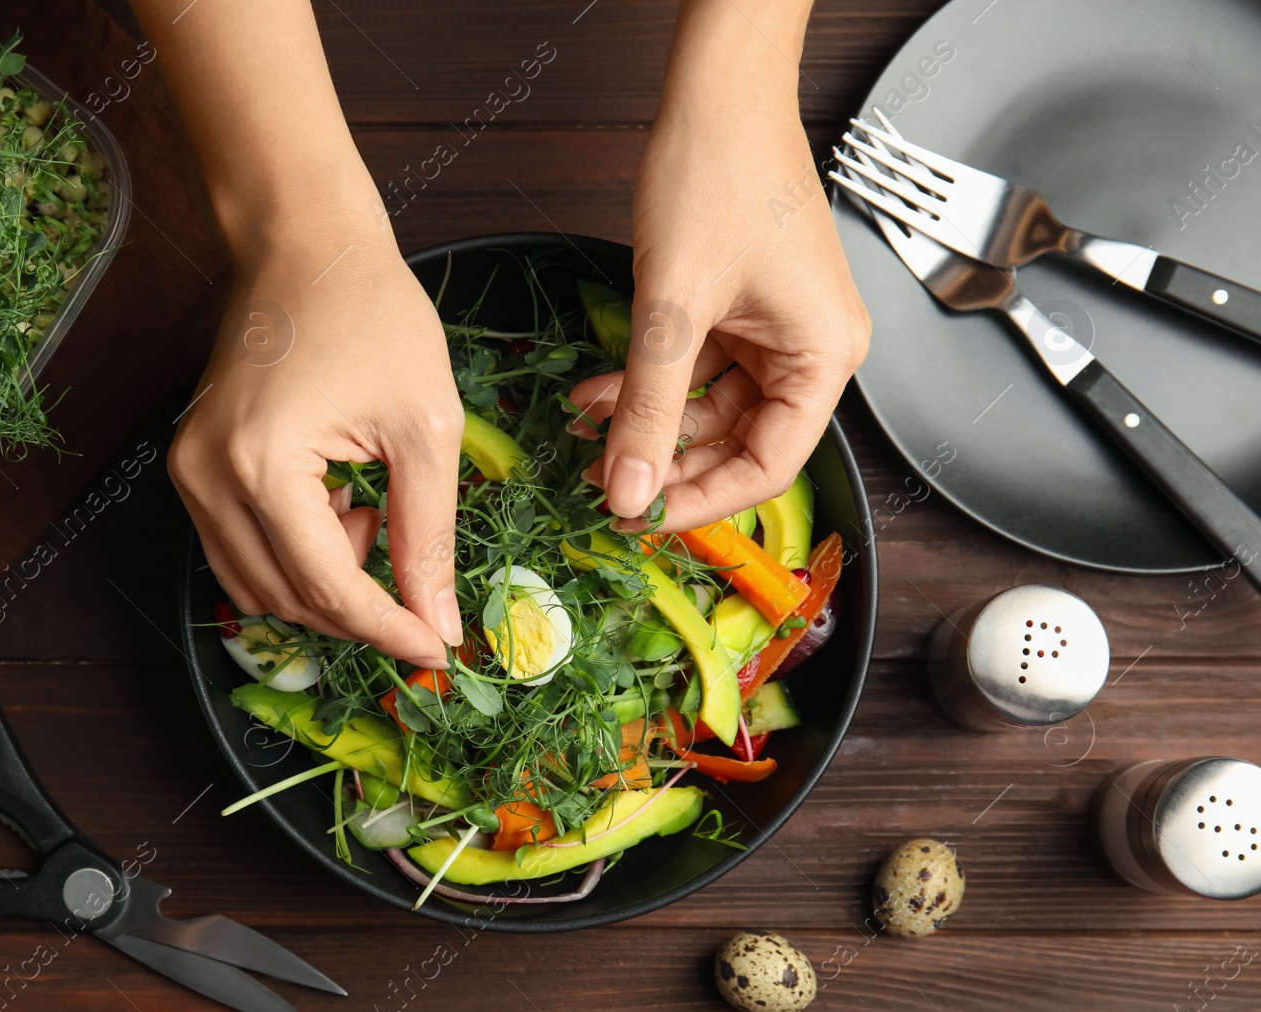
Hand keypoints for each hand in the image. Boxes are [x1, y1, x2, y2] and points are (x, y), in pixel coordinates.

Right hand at [169, 221, 464, 668]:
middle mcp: (206, 477)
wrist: (305, 244)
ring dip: (323, 581)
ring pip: (257, 587)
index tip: (438, 651)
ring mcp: (189, 472)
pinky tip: (338, 506)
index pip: (327, 588)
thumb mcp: (424, 429)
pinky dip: (294, 555)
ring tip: (371, 512)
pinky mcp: (191, 464)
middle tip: (418, 579)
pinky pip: (239, 551)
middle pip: (286, 599)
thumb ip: (429, 535)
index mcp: (262, 466)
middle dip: (359, 609)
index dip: (388, 629)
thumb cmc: (372, 314)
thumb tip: (438, 624)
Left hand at [568, 75, 869, 531]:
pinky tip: (599, 391)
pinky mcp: (742, 308)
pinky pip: (696, 367)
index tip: (642, 517)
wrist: (716, 93)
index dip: (704, 501)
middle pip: (740, 442)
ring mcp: (777, 329)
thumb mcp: (672, 308)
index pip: (770, 464)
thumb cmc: (718, 175)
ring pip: (710, 408)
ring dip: (648, 421)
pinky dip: (649, 382)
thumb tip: (629, 490)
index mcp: (824, 356)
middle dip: (667, 462)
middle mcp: (812, 349)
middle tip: (605, 485)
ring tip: (589, 433)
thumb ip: (650, 407)